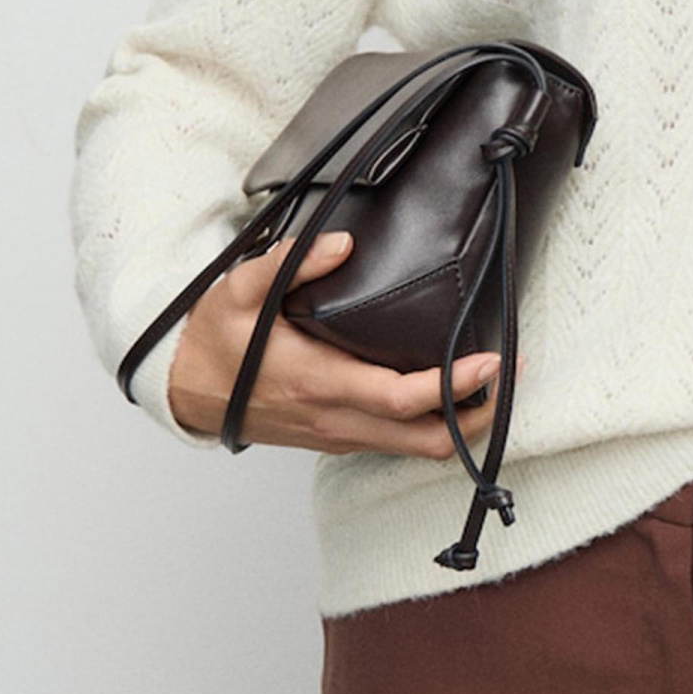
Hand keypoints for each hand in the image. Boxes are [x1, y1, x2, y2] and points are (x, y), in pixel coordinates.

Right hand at [168, 230, 521, 457]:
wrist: (183, 389)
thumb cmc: (213, 341)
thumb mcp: (240, 291)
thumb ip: (291, 263)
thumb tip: (343, 244)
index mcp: (319, 383)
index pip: (402, 398)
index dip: (453, 386)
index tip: (490, 361)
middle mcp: (337, 420)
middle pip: (427, 441)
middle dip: (477, 417)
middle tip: (509, 375)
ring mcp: (340, 435)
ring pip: (417, 448)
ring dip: (460, 423)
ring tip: (490, 382)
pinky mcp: (338, 438)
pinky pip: (397, 443)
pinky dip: (432, 426)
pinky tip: (448, 394)